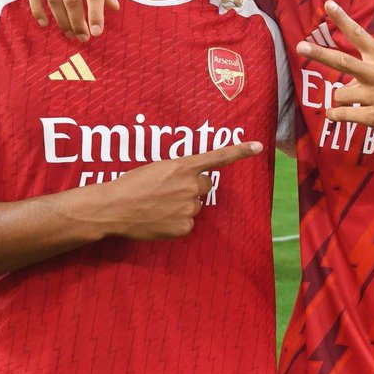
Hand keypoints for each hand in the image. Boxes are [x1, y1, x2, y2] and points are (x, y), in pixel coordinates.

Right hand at [97, 141, 262, 239]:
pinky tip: (158, 219)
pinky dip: (176, 222)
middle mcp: (191, 185)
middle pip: (205, 185)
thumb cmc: (130, 185)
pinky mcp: (185, 226)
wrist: (114, 208)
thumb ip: (178, 173)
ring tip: (158, 206)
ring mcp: (189, 207)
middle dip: (192, 187)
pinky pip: (187, 222)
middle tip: (168, 191)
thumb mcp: (156, 168)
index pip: (218, 157)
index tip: (259, 147)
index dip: (240, 151)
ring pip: (195, 205)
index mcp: (183, 166)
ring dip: (182, 205)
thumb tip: (189, 183)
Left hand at [296, 0, 373, 145]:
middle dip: (318, 52)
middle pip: (341, 60)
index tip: (328, 5)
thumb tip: (343, 86)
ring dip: (339, 101)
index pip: (359, 35)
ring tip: (353, 105)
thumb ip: (368, 74)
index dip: (342, 19)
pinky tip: (338, 116)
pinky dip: (335, 116)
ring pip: (339, 95)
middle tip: (300, 46)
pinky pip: (342, 115)